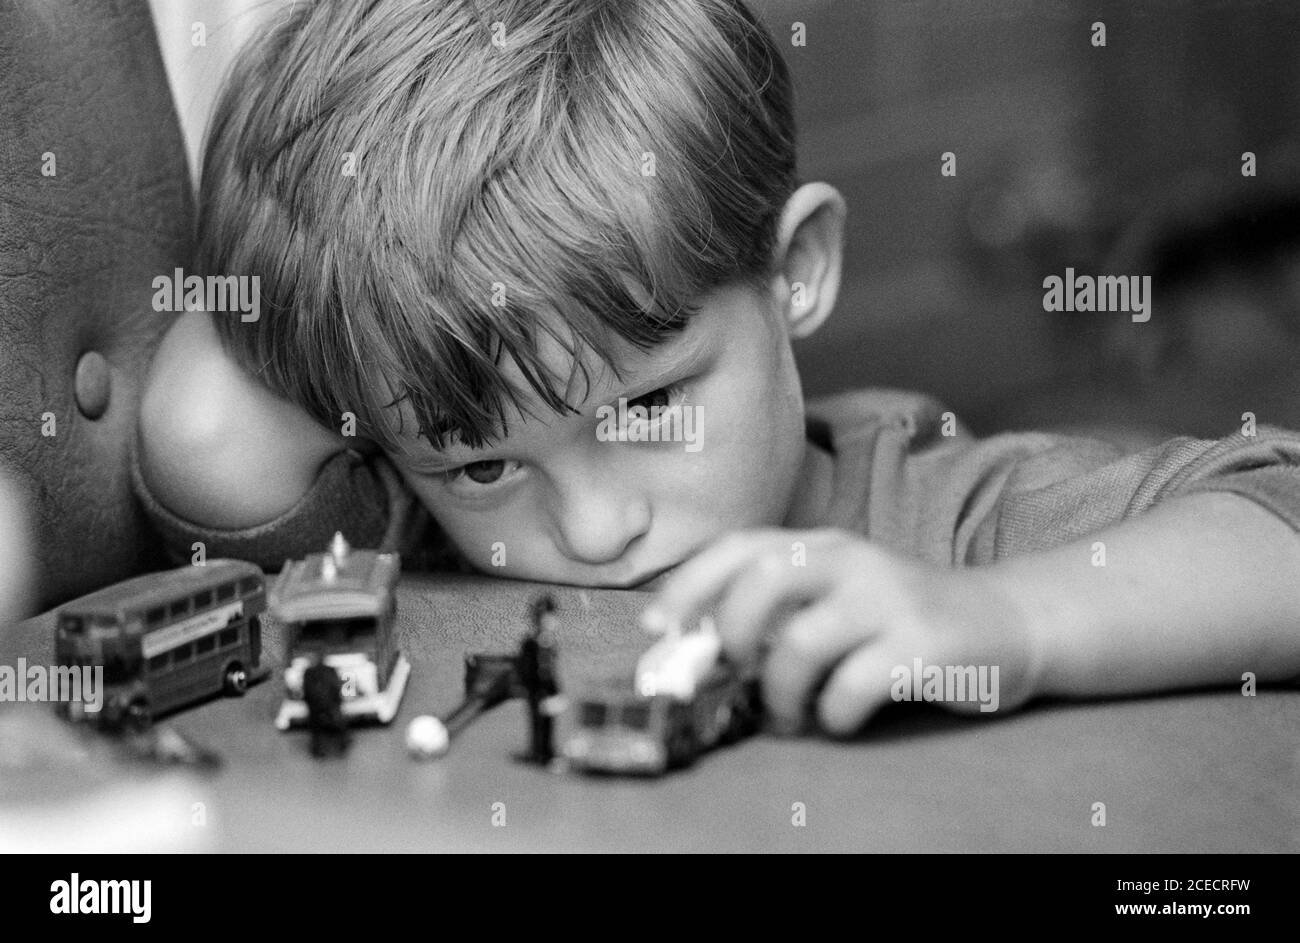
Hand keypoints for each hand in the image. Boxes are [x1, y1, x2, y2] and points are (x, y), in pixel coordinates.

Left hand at [641, 528, 1044, 734]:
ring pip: (799, 644)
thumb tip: (704, 653)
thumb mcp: (841, 596)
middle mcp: (854, 560)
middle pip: (764, 578)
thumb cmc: (904, 617)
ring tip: (789, 714)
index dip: (690, 583)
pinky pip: (850, 688)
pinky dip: (830, 716)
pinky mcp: (921, 646)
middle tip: (738, 671)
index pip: (742, 546)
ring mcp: (889, 600)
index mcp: (825, 544)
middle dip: (732, 633)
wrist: (1008, 621)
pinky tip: (838, 720)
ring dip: (778, 693)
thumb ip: (782, 612)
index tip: (657, 625)